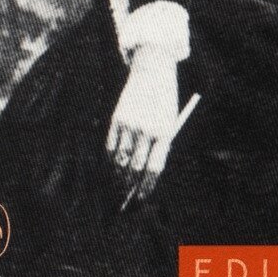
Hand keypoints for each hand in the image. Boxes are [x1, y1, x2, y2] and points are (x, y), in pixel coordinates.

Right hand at [106, 46, 178, 203]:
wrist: (153, 69)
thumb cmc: (164, 101)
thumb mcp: (169, 123)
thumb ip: (159, 148)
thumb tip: (143, 178)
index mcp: (165, 133)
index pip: (153, 170)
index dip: (144, 189)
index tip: (139, 203)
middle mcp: (146, 130)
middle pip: (134, 169)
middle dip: (127, 191)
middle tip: (122, 207)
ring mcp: (130, 124)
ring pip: (118, 161)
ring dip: (115, 181)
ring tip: (114, 194)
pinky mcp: (116, 118)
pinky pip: (109, 147)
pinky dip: (108, 162)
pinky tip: (108, 172)